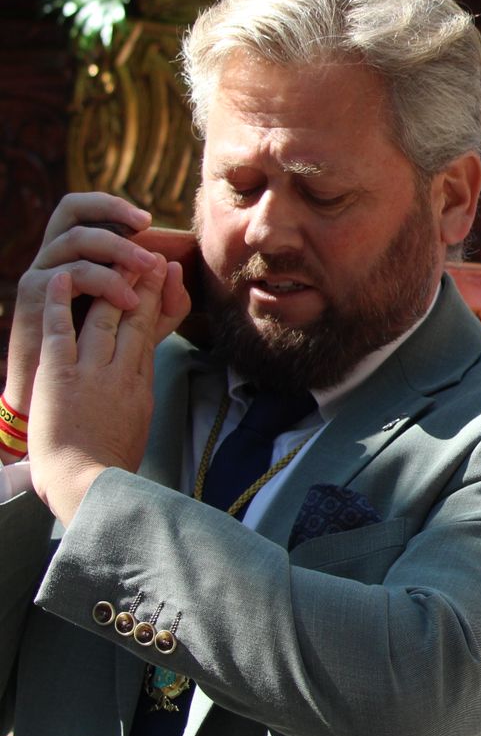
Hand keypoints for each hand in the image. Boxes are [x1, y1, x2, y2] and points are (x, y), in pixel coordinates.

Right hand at [3, 194, 187, 423]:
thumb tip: (174, 267)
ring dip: (116, 251)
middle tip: (150, 249)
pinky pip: (67, 272)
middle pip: (73, 209)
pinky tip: (126, 299)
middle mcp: (55, 253)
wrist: (60, 389)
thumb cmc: (102, 352)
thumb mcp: (141, 323)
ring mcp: (42, 268)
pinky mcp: (32, 291)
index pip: (87, 208)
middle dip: (115, 220)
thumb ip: (165, 300)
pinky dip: (101, 280)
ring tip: (146, 272)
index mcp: (77, 251)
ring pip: (75, 239)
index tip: (148, 219)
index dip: (113, 205)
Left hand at [29, 261, 174, 524]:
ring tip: (116, 256)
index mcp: (140, 386)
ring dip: (110, 283)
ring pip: (105, 317)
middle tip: (149, 253)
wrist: (90, 482)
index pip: (150, 333)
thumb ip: (136, 397)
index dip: (158, 301)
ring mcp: (92, 372)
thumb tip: (138, 382)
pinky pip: (60, 330)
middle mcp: (122, 373)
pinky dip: (59, 301)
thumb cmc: (110, 464)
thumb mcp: (136, 424)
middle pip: (135, 318)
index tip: (165, 276)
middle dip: (143, 283)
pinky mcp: (61, 376)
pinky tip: (60, 277)